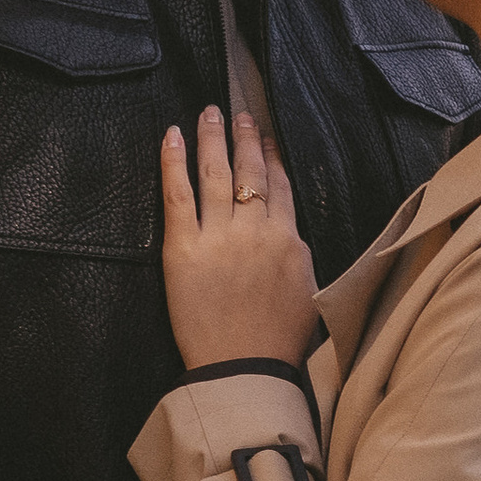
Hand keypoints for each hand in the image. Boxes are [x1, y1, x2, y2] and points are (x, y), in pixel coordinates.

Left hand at [160, 102, 320, 371]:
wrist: (245, 368)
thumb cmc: (278, 342)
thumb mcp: (309, 294)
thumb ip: (298, 257)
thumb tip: (290, 237)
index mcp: (288, 240)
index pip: (280, 186)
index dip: (271, 156)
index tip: (265, 136)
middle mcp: (256, 230)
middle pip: (250, 171)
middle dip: (243, 137)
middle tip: (236, 113)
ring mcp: (219, 237)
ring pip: (216, 173)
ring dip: (212, 137)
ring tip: (208, 113)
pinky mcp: (184, 249)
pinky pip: (178, 194)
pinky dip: (174, 162)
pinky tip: (172, 136)